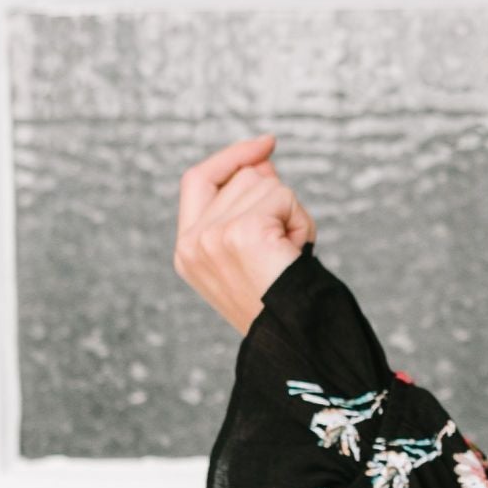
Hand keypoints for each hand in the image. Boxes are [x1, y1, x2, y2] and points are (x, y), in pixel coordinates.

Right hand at [175, 132, 317, 333]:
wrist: (293, 343)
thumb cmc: (282, 303)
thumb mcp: (256, 249)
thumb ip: (251, 202)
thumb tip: (263, 157)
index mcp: (187, 250)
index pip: (197, 179)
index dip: (231, 157)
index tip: (267, 144)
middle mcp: (192, 242)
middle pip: (242, 178)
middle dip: (276, 204)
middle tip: (283, 251)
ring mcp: (212, 236)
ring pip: (266, 184)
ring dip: (292, 216)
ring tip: (288, 258)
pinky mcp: (241, 232)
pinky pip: (284, 197)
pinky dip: (301, 222)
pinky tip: (296, 254)